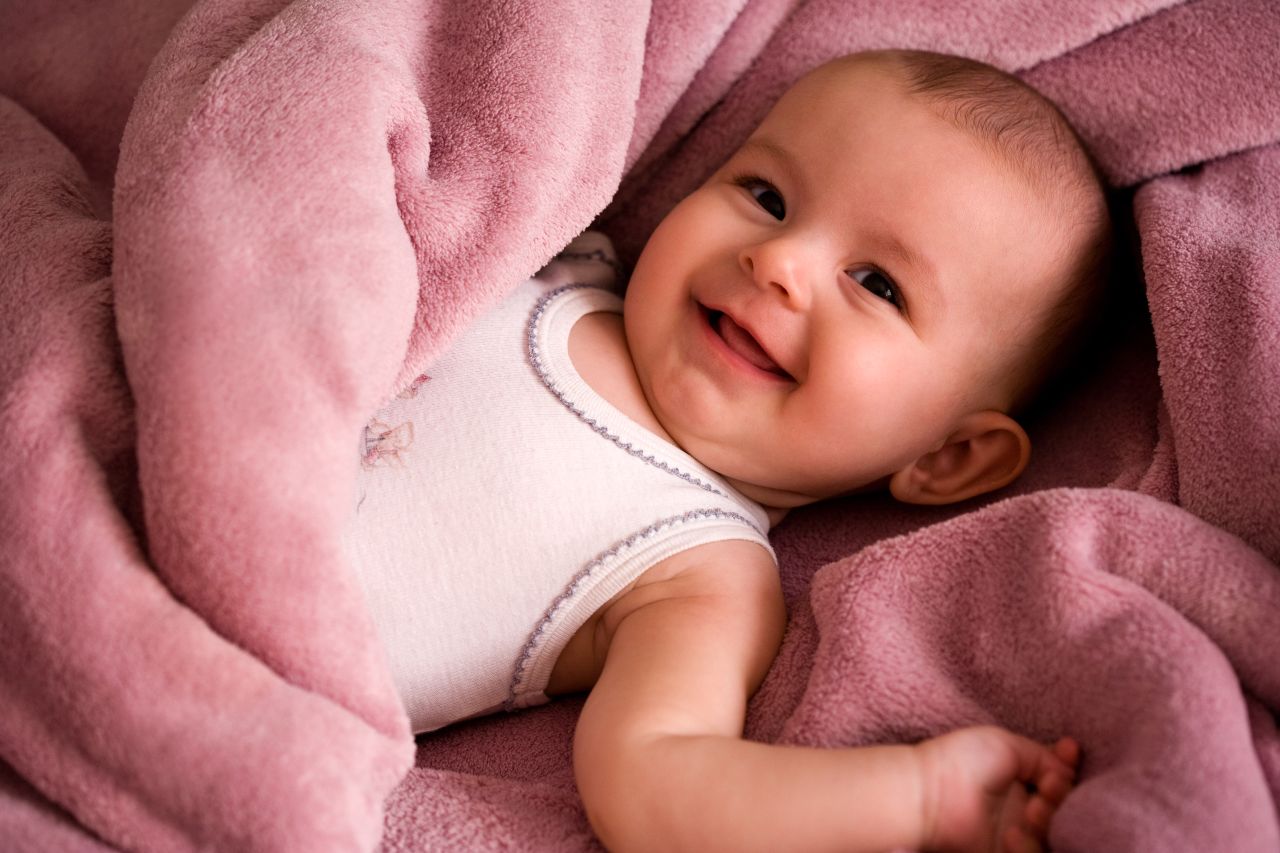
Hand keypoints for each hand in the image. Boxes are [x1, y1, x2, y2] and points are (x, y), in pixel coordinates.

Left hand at [915, 726, 1079, 852]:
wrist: (928, 794)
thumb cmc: (961, 761)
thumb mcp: (1006, 745)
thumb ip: (1041, 756)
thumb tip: (1067, 768)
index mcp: (1017, 781)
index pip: (1056, 779)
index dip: (1066, 768)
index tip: (1069, 750)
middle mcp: (1018, 809)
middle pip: (1061, 809)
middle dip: (1062, 796)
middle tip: (1048, 786)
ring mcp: (1013, 835)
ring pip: (1052, 836)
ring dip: (1050, 821)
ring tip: (1033, 808)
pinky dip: (1030, 846)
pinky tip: (1015, 831)